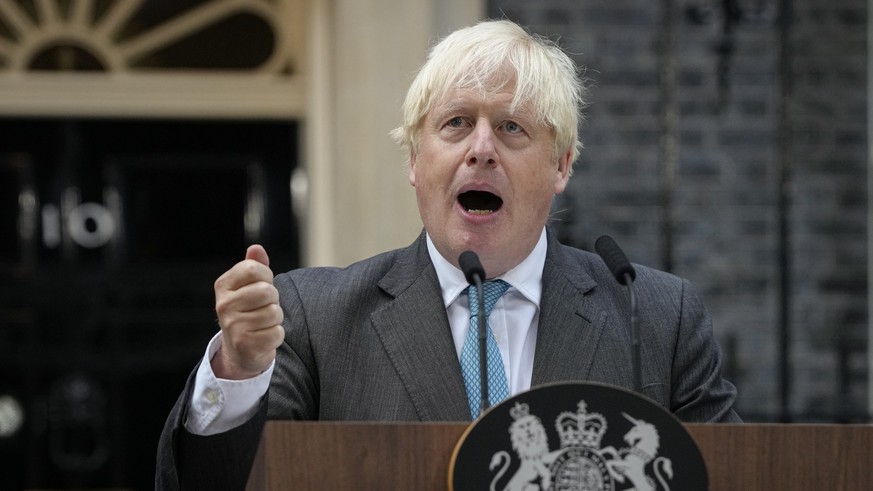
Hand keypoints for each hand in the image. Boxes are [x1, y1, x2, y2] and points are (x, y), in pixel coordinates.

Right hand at [211, 245, 283, 379]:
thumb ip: (254, 265)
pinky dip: (276, 335)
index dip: (266, 277)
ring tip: (263, 323)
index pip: (254, 268)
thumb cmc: (249, 311)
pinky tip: (264, 337)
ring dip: (275, 319)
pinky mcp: (245, 345)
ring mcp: (233, 326)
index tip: (261, 286)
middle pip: (267, 291)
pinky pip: (277, 333)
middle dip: (273, 299)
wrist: (239, 350)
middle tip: (263, 308)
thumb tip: (256, 248)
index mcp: (223, 285)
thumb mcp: (249, 286)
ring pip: (274, 313)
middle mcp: (224, 305)